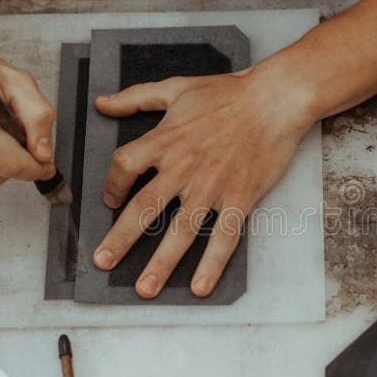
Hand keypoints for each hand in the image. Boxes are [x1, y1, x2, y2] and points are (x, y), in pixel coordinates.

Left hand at [91, 64, 315, 297]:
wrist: (275, 99)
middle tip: (101, 262)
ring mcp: (213, 185)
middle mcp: (184, 166)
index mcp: (166, 139)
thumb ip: (136, 97)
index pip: (124, 166)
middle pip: (144, 207)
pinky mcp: (240, 197)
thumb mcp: (177, 88)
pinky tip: (200, 286)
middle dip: (120, 239)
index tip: (110, 200)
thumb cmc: (228, 93)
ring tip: (145, 289)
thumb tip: (102, 103)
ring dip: (161, 262)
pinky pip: (224, 236)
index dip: (111, 185)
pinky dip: (212, 263)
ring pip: (181, 230)